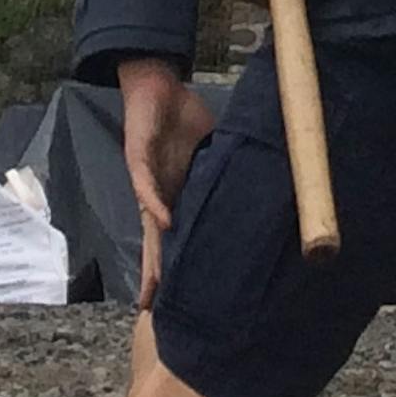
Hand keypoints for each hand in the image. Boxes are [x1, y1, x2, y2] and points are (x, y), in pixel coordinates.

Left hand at [117, 57, 210, 303]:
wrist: (156, 86)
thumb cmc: (181, 118)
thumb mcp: (209, 150)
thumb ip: (223, 170)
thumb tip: (257, 185)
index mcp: (175, 195)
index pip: (173, 238)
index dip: (174, 267)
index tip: (176, 301)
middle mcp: (158, 195)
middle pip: (155, 243)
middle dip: (156, 275)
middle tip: (154, 310)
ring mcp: (147, 180)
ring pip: (148, 224)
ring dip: (152, 252)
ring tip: (157, 282)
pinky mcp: (138, 159)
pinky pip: (147, 186)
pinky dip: (157, 204)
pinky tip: (165, 223)